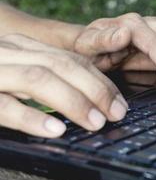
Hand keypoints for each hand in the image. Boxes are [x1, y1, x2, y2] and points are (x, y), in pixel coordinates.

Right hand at [0, 34, 127, 137]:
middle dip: (96, 90)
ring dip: (73, 102)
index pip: (73, 60)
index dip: (101, 81)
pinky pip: (3, 106)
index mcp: (26, 49)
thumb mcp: (22, 72)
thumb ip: (50, 79)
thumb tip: (90, 101)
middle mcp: (11, 53)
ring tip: (95, 123)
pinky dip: (31, 118)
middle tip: (117, 114)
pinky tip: (54, 131)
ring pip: (39, 79)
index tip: (119, 102)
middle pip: (63, 66)